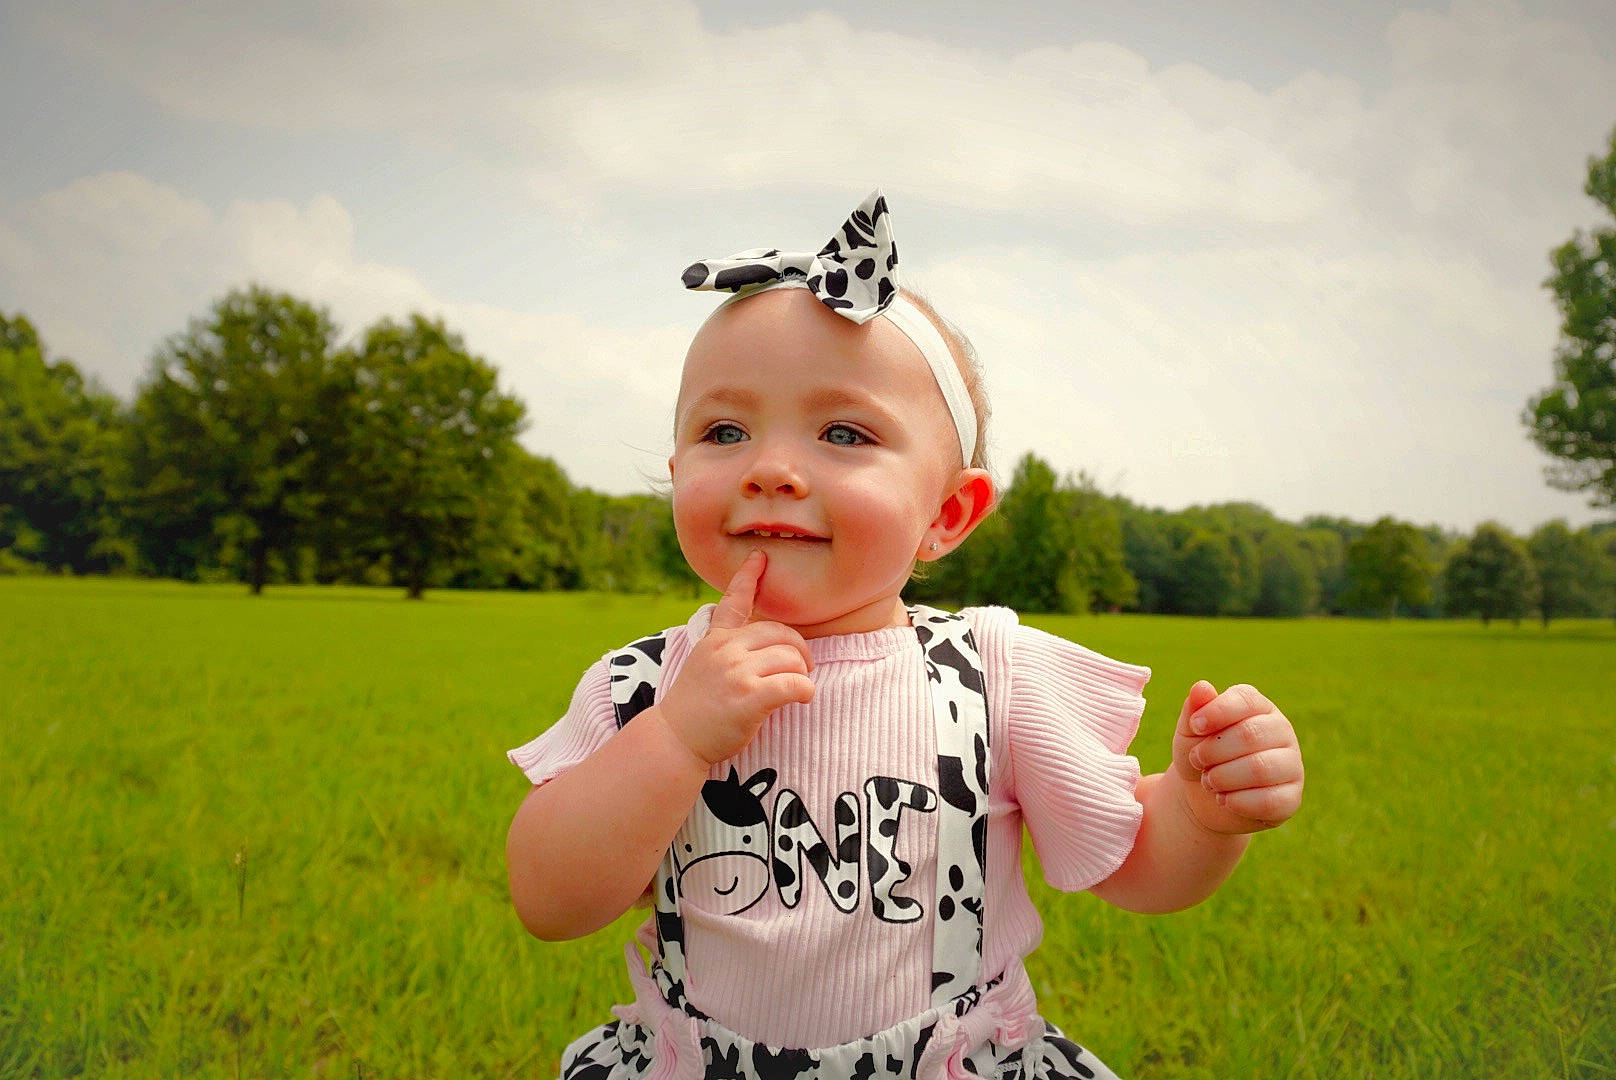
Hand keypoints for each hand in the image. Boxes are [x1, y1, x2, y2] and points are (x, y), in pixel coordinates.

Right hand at [657, 550, 814, 765]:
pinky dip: (805, 691)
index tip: (761, 557)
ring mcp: (737, 671)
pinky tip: (802, 698)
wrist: (675, 739)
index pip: (734, 601)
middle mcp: (726, 649)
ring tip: (797, 688)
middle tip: (804, 668)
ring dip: (802, 675)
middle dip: (800, 651)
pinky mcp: (750, 696)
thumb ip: (727, 650)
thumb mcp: (703, 666)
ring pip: (792, 659)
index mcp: (716, 640)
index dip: (748, 577)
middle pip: (782, 633)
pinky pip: (795, 684)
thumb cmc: (694, 709)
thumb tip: (765, 645)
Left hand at [1171, 680, 1303, 833]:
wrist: (1203, 797)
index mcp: (1259, 707)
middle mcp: (1281, 731)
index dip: (1217, 712)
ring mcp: (1291, 764)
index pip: (1245, 700)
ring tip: (1209, 781)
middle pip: (1250, 735)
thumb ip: (1194, 709)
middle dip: (1214, 751)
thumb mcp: (1190, 731)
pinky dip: (1236, 801)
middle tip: (1197, 760)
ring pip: (1260, 769)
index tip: (1195, 726)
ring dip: (1223, 778)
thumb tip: (1202, 686)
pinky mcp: (1291, 797)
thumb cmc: (1200, 755)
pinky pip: (1268, 800)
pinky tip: (1224, 799)